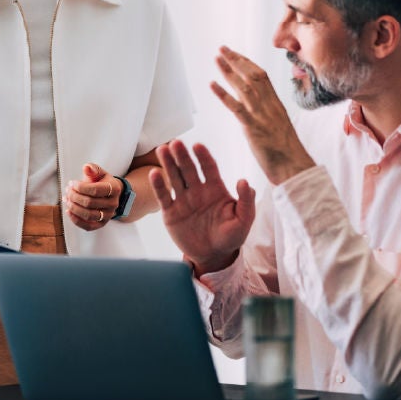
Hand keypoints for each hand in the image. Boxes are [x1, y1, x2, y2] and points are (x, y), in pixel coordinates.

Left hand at [64, 163, 120, 230]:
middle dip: (74, 196)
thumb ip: (93, 169)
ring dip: (73, 207)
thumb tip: (86, 167)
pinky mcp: (102, 224)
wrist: (110, 195)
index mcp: (114, 189)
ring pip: (88, 215)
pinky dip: (76, 220)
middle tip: (67, 190)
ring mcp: (108, 215)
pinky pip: (88, 226)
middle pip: (89, 202)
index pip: (95, 190)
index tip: (72, 183)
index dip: (80, 187)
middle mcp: (113, 204)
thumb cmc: (102, 182)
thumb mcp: (99, 173)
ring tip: (66, 199)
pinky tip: (68, 211)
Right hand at [150, 140, 255, 275]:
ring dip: (168, 164)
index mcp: (215, 189)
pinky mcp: (171, 212)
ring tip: (162, 150)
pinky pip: (164, 196)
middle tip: (176, 143)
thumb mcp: (244, 220)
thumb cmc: (231, 237)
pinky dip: (159, 185)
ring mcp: (183, 200)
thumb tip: (244, 181)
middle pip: (188, 168)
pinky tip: (154, 173)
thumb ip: (246, 201)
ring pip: (174, 178)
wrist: (213, 256)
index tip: (198, 146)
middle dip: (182, 156)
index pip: (209, 167)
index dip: (203, 156)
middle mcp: (198, 190)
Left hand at [211, 46, 315, 184]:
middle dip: (237, 60)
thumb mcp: (279, 128)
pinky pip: (237, 107)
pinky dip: (224, 94)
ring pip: (245, 86)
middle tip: (222, 48)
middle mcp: (270, 106)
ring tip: (217, 59)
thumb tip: (260, 108)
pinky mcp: (254, 128)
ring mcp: (262, 116)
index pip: (262, 77)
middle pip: (253, 76)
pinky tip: (212, 84)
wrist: (295, 168)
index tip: (236, 54)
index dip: (248, 63)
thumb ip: (269, 115)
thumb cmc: (287, 153)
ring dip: (229, 71)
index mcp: (276, 105)